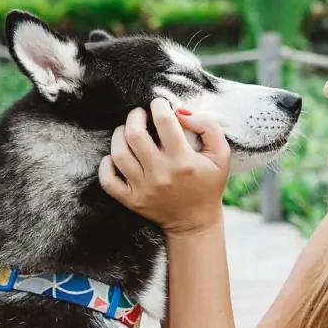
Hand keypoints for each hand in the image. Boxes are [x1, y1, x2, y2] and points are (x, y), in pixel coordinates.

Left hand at [98, 97, 230, 236]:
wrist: (195, 222)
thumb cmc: (208, 185)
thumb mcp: (221, 155)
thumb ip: (209, 127)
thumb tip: (182, 113)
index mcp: (183, 161)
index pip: (165, 122)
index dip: (160, 105)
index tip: (160, 104)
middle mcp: (161, 174)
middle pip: (135, 134)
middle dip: (135, 115)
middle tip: (140, 113)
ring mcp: (143, 188)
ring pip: (119, 153)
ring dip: (119, 134)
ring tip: (127, 130)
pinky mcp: (131, 200)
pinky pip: (108, 180)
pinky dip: (106, 164)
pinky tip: (115, 156)